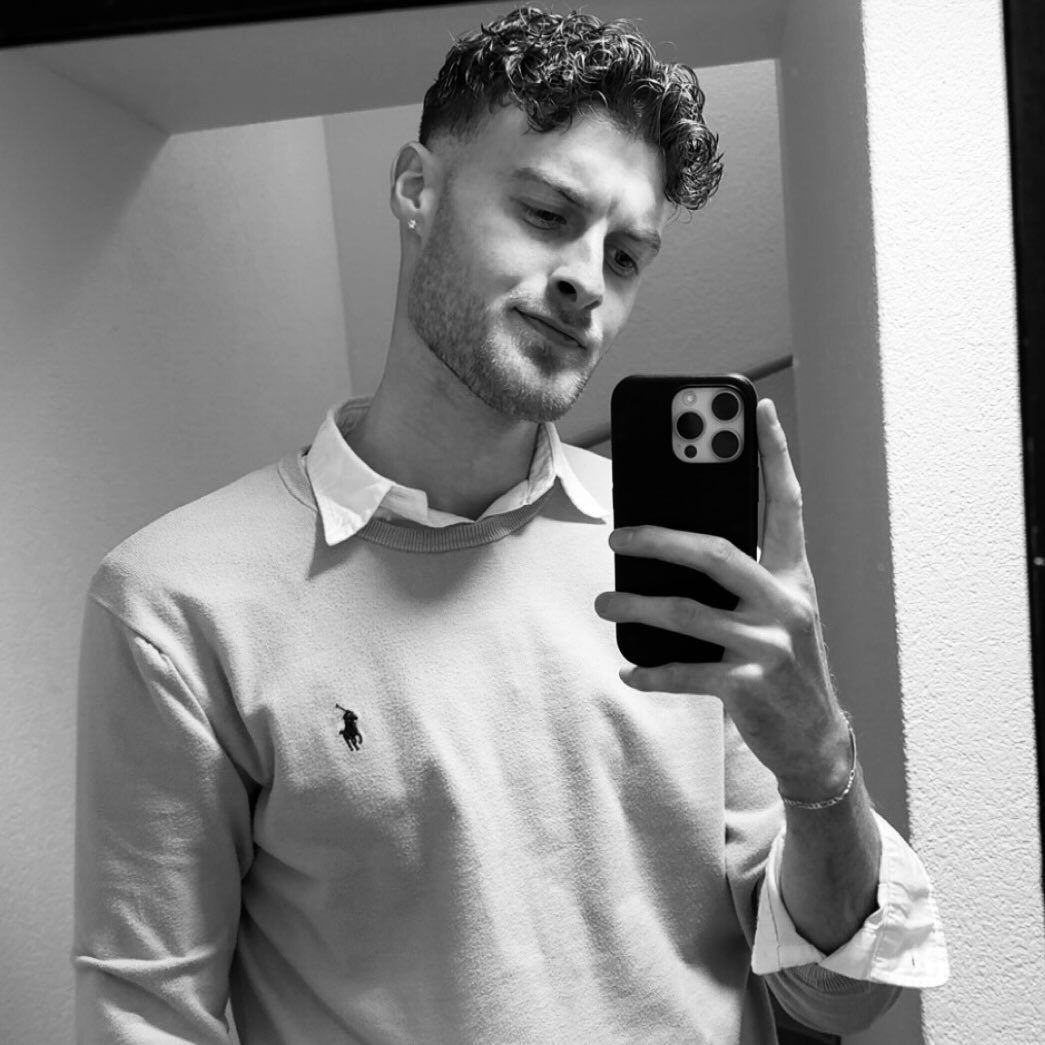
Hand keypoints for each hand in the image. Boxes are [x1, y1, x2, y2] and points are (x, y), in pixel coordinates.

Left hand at [594, 398, 850, 799]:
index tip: (757, 409)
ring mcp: (772, 645)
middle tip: (616, 537)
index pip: (786, 502)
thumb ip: (740, 576)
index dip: (775, 454)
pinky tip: (630, 671)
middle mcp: (788, 602)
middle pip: (717, 552)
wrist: (815, 738)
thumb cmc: (785, 662)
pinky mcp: (752, 687)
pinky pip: (689, 672)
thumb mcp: (776, 610)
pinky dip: (653, 672)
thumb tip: (670, 545)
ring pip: (691, 613)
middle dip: (659, 539)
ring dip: (638, 608)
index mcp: (794, 574)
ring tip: (605, 605)